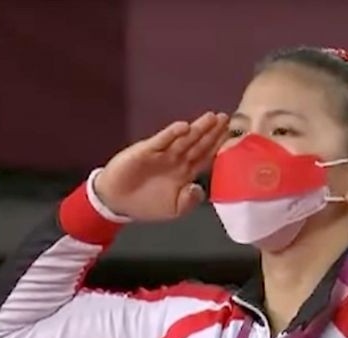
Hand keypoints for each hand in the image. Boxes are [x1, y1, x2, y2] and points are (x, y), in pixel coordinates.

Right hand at [92, 111, 228, 220]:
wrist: (116, 202)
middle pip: (198, 143)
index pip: (205, 156)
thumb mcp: (174, 209)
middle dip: (212, 132)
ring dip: (197, 129)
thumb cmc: (146, 205)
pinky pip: (161, 141)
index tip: (230, 135)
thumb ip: (190, 201)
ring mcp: (161, 154)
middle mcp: (176, 160)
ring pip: (183, 139)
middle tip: (226, 118)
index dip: (217, 146)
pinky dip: (171, 134)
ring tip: (211, 118)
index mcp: (185, 172)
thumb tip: (199, 188)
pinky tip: (183, 127)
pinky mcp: (145, 151)